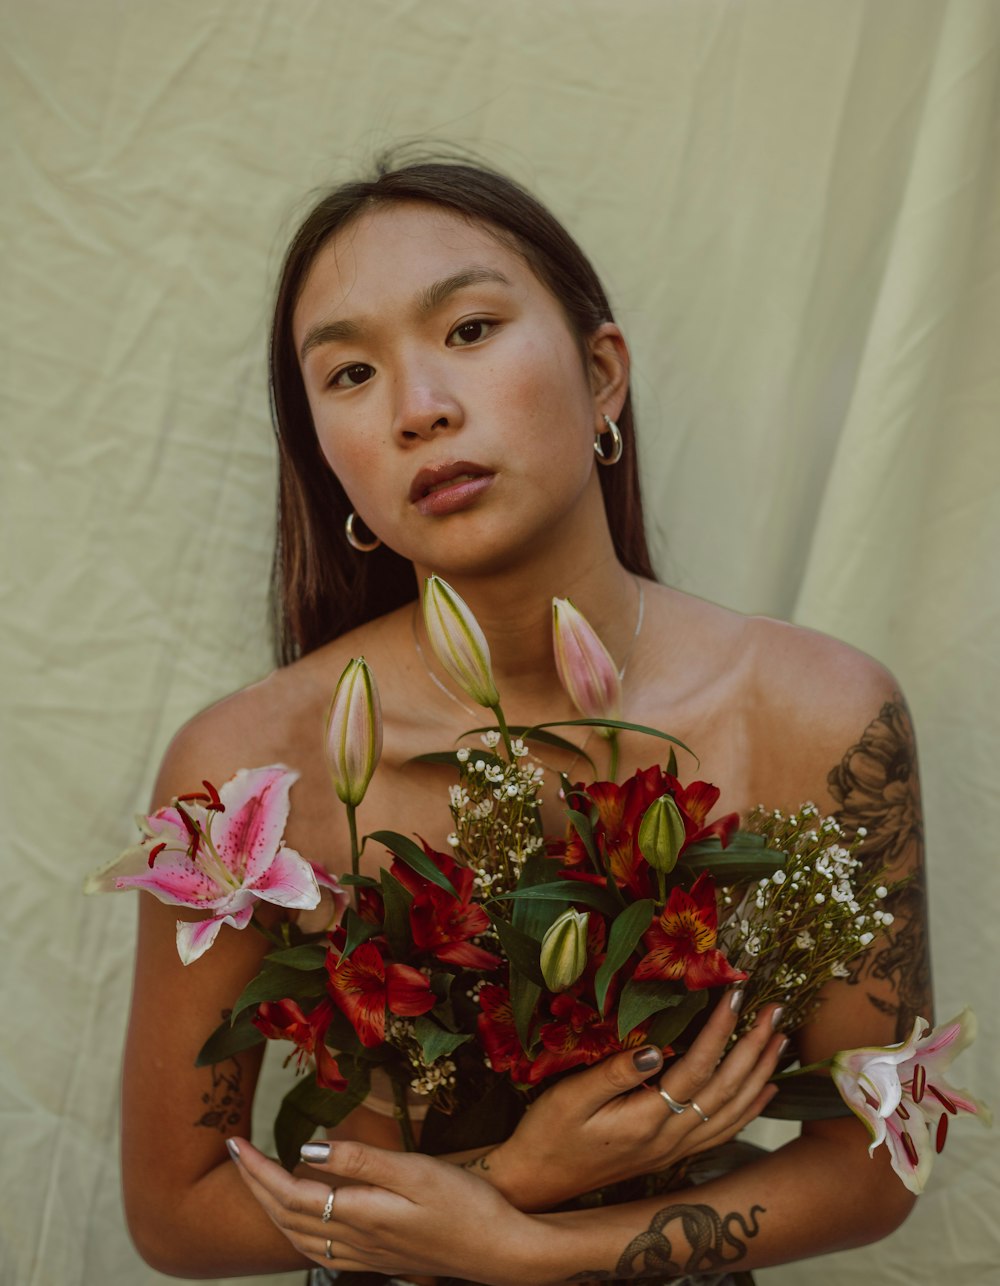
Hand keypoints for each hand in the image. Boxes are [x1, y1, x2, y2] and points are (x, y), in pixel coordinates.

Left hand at [230, 1135, 546, 1284]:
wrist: (501, 1251)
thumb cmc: (466, 1204)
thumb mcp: (417, 1172)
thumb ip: (361, 1161)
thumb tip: (307, 1151)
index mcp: (360, 1214)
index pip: (290, 1193)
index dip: (258, 1170)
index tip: (235, 1142)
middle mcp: (355, 1239)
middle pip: (288, 1216)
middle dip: (255, 1186)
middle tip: (236, 1152)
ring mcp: (367, 1253)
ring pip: (301, 1236)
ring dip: (272, 1209)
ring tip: (258, 1179)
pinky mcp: (380, 1257)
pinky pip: (321, 1248)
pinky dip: (299, 1229)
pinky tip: (305, 1217)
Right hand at [482, 991, 784, 1209]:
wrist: (539, 1181)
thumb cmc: (548, 1133)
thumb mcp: (569, 1098)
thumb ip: (612, 1074)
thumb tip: (655, 1048)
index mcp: (645, 1120)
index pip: (695, 1068)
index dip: (719, 1030)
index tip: (735, 994)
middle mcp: (669, 1139)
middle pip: (725, 1089)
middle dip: (754, 1047)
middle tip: (775, 1010)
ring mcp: (674, 1150)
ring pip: (732, 1111)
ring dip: (760, 1074)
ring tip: (780, 1040)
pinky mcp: (671, 1154)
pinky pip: (723, 1131)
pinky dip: (750, 1109)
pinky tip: (764, 1090)